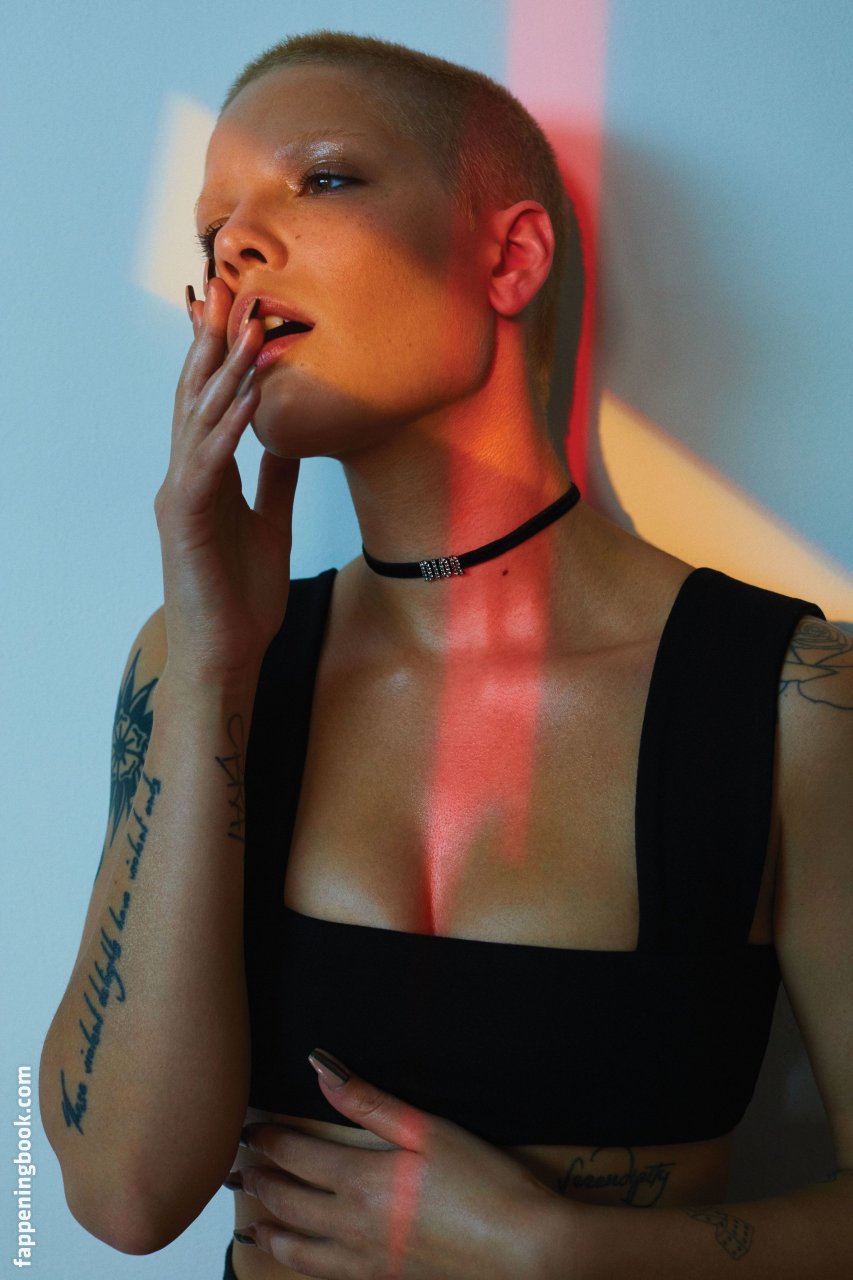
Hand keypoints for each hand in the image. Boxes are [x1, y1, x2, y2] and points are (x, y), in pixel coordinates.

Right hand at [155, 277, 299, 685]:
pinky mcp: (184, 520)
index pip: (213, 404)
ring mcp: (181, 496)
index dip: (226, 357)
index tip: (245, 310)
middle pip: (198, 398)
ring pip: (199, 421)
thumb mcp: (270, 524)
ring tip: (248, 327)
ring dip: (225, 374)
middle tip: (234, 290)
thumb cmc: (242, 597)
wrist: (227, 654)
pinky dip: (227, 427)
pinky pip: (207, 463)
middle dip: (215, 344)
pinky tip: (248, 396)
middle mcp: (187, 477)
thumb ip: (275, 480)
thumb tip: (288, 440)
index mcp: (207, 477)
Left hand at [236, 1050, 566, 1278]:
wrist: (526, 1251)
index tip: (245, 1126)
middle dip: (258, 1181)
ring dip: (270, 1232)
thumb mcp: (430, 1131)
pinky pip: (327, 1276)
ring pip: (300, 1250)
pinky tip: (301, 1261)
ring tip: (249, 1223)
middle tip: (235, 1168)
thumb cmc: (486, 1185)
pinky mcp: (387, 1279)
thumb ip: (371, 1102)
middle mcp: (355, 1225)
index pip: (296, 1156)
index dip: (266, 1139)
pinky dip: (300, 1266)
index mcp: (364, 1181)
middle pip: (289, 1202)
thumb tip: (321, 1069)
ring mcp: (369, 1260)